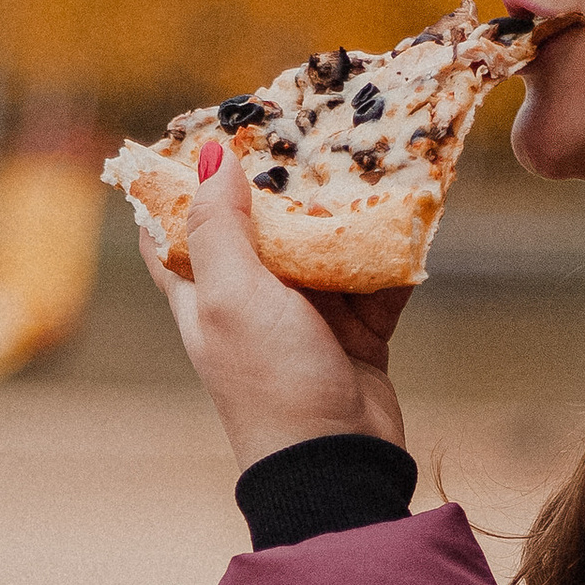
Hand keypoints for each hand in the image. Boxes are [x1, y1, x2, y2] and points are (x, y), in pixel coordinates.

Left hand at [147, 143, 412, 475]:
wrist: (336, 466)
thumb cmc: (271, 383)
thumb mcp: (230, 297)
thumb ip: (218, 226)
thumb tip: (209, 155)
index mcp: (203, 294)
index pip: (174, 229)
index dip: (183, 180)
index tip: (210, 130)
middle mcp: (249, 301)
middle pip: (259, 224)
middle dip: (283, 177)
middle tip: (311, 118)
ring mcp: (304, 316)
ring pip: (322, 244)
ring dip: (344, 206)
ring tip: (369, 150)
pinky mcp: (356, 331)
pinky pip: (374, 277)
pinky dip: (390, 248)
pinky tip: (411, 207)